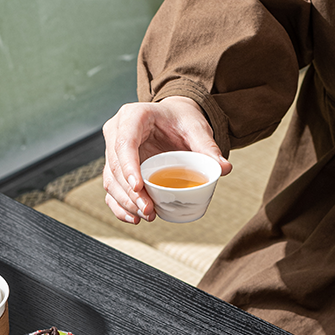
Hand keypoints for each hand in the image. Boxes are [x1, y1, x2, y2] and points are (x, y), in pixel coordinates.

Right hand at [102, 96, 231, 223]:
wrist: (172, 118)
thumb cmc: (180, 118)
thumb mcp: (195, 127)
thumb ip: (207, 147)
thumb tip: (223, 169)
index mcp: (132, 116)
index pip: (123, 143)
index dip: (128, 167)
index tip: (139, 187)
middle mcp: (116, 132)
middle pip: (115, 167)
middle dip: (130, 193)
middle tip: (149, 209)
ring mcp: (112, 151)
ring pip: (111, 181)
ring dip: (126, 203)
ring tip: (147, 215)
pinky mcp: (114, 168)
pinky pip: (111, 190)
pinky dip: (120, 207)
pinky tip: (134, 218)